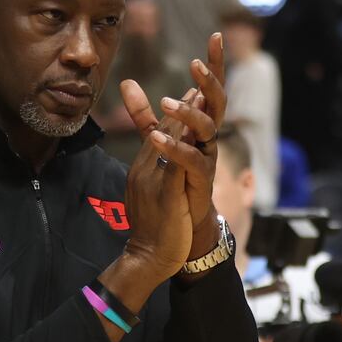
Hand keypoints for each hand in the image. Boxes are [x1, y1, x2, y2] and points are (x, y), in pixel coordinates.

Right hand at [118, 96, 196, 279]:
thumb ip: (158, 176)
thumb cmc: (153, 230)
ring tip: (199, 95)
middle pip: (162, 130)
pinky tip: (196, 127)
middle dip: (181, 106)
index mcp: (142, 169)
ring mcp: (153, 180)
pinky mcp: (165, 193)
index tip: (191, 94)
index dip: (175, 113)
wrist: (147, 257)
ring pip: (168, 140)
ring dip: (184, 116)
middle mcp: (144, 169)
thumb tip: (161, 163)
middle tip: (199, 84)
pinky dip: (183, 142)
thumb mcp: (154, 197)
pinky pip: (175, 162)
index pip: (158, 134)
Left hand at [122, 32, 226, 262]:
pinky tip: (156, 138)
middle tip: (196, 64)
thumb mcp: (154, 140)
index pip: (208, 88)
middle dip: (210, 81)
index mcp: (200, 125)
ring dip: (188, 113)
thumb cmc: (170, 179)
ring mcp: (207, 158)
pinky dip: (174, 149)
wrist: (176, 224)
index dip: (214, 64)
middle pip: (218, 102)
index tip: (215, 35)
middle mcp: (208, 138)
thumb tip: (127, 82)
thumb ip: (142, 114)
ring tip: (166, 103)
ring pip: (207, 128)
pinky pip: (192, 160)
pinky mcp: (200, 180)